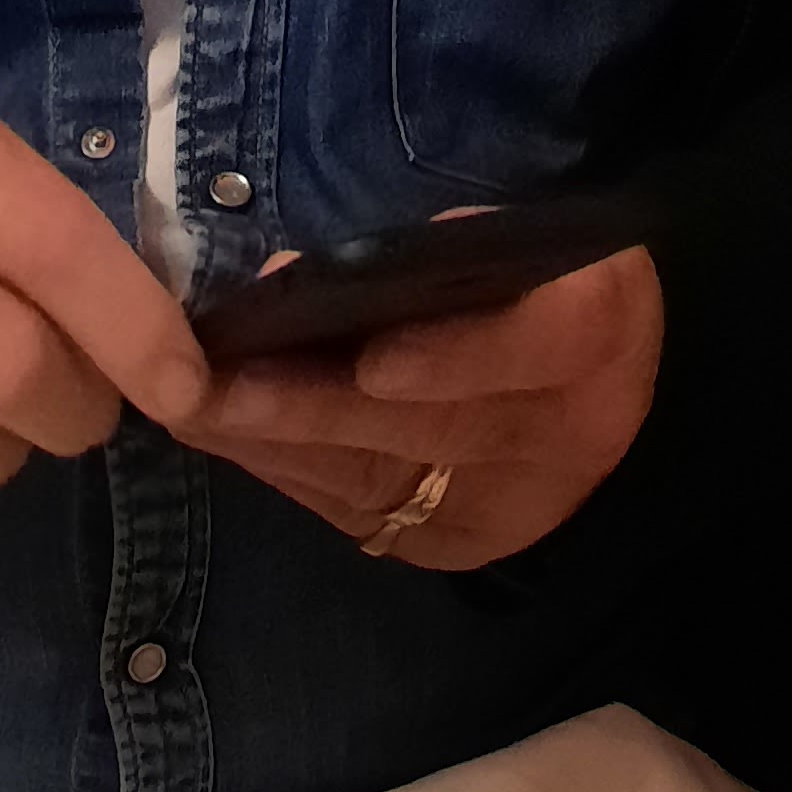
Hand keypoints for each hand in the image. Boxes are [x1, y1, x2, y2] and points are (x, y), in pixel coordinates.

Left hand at [177, 245, 664, 569]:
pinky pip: (350, 510)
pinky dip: (280, 470)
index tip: (372, 358)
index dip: (454, 357)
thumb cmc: (545, 285)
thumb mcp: (529, 244)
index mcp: (601, 338)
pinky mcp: (446, 547)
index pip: (538, 346)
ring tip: (191, 408)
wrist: (594, 394)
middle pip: (428, 430)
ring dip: (270, 445)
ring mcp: (500, 508)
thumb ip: (445, 254)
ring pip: (373, 478)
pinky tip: (221, 439)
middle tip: (214, 387)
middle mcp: (560, 440)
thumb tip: (301, 275)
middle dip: (309, 408)